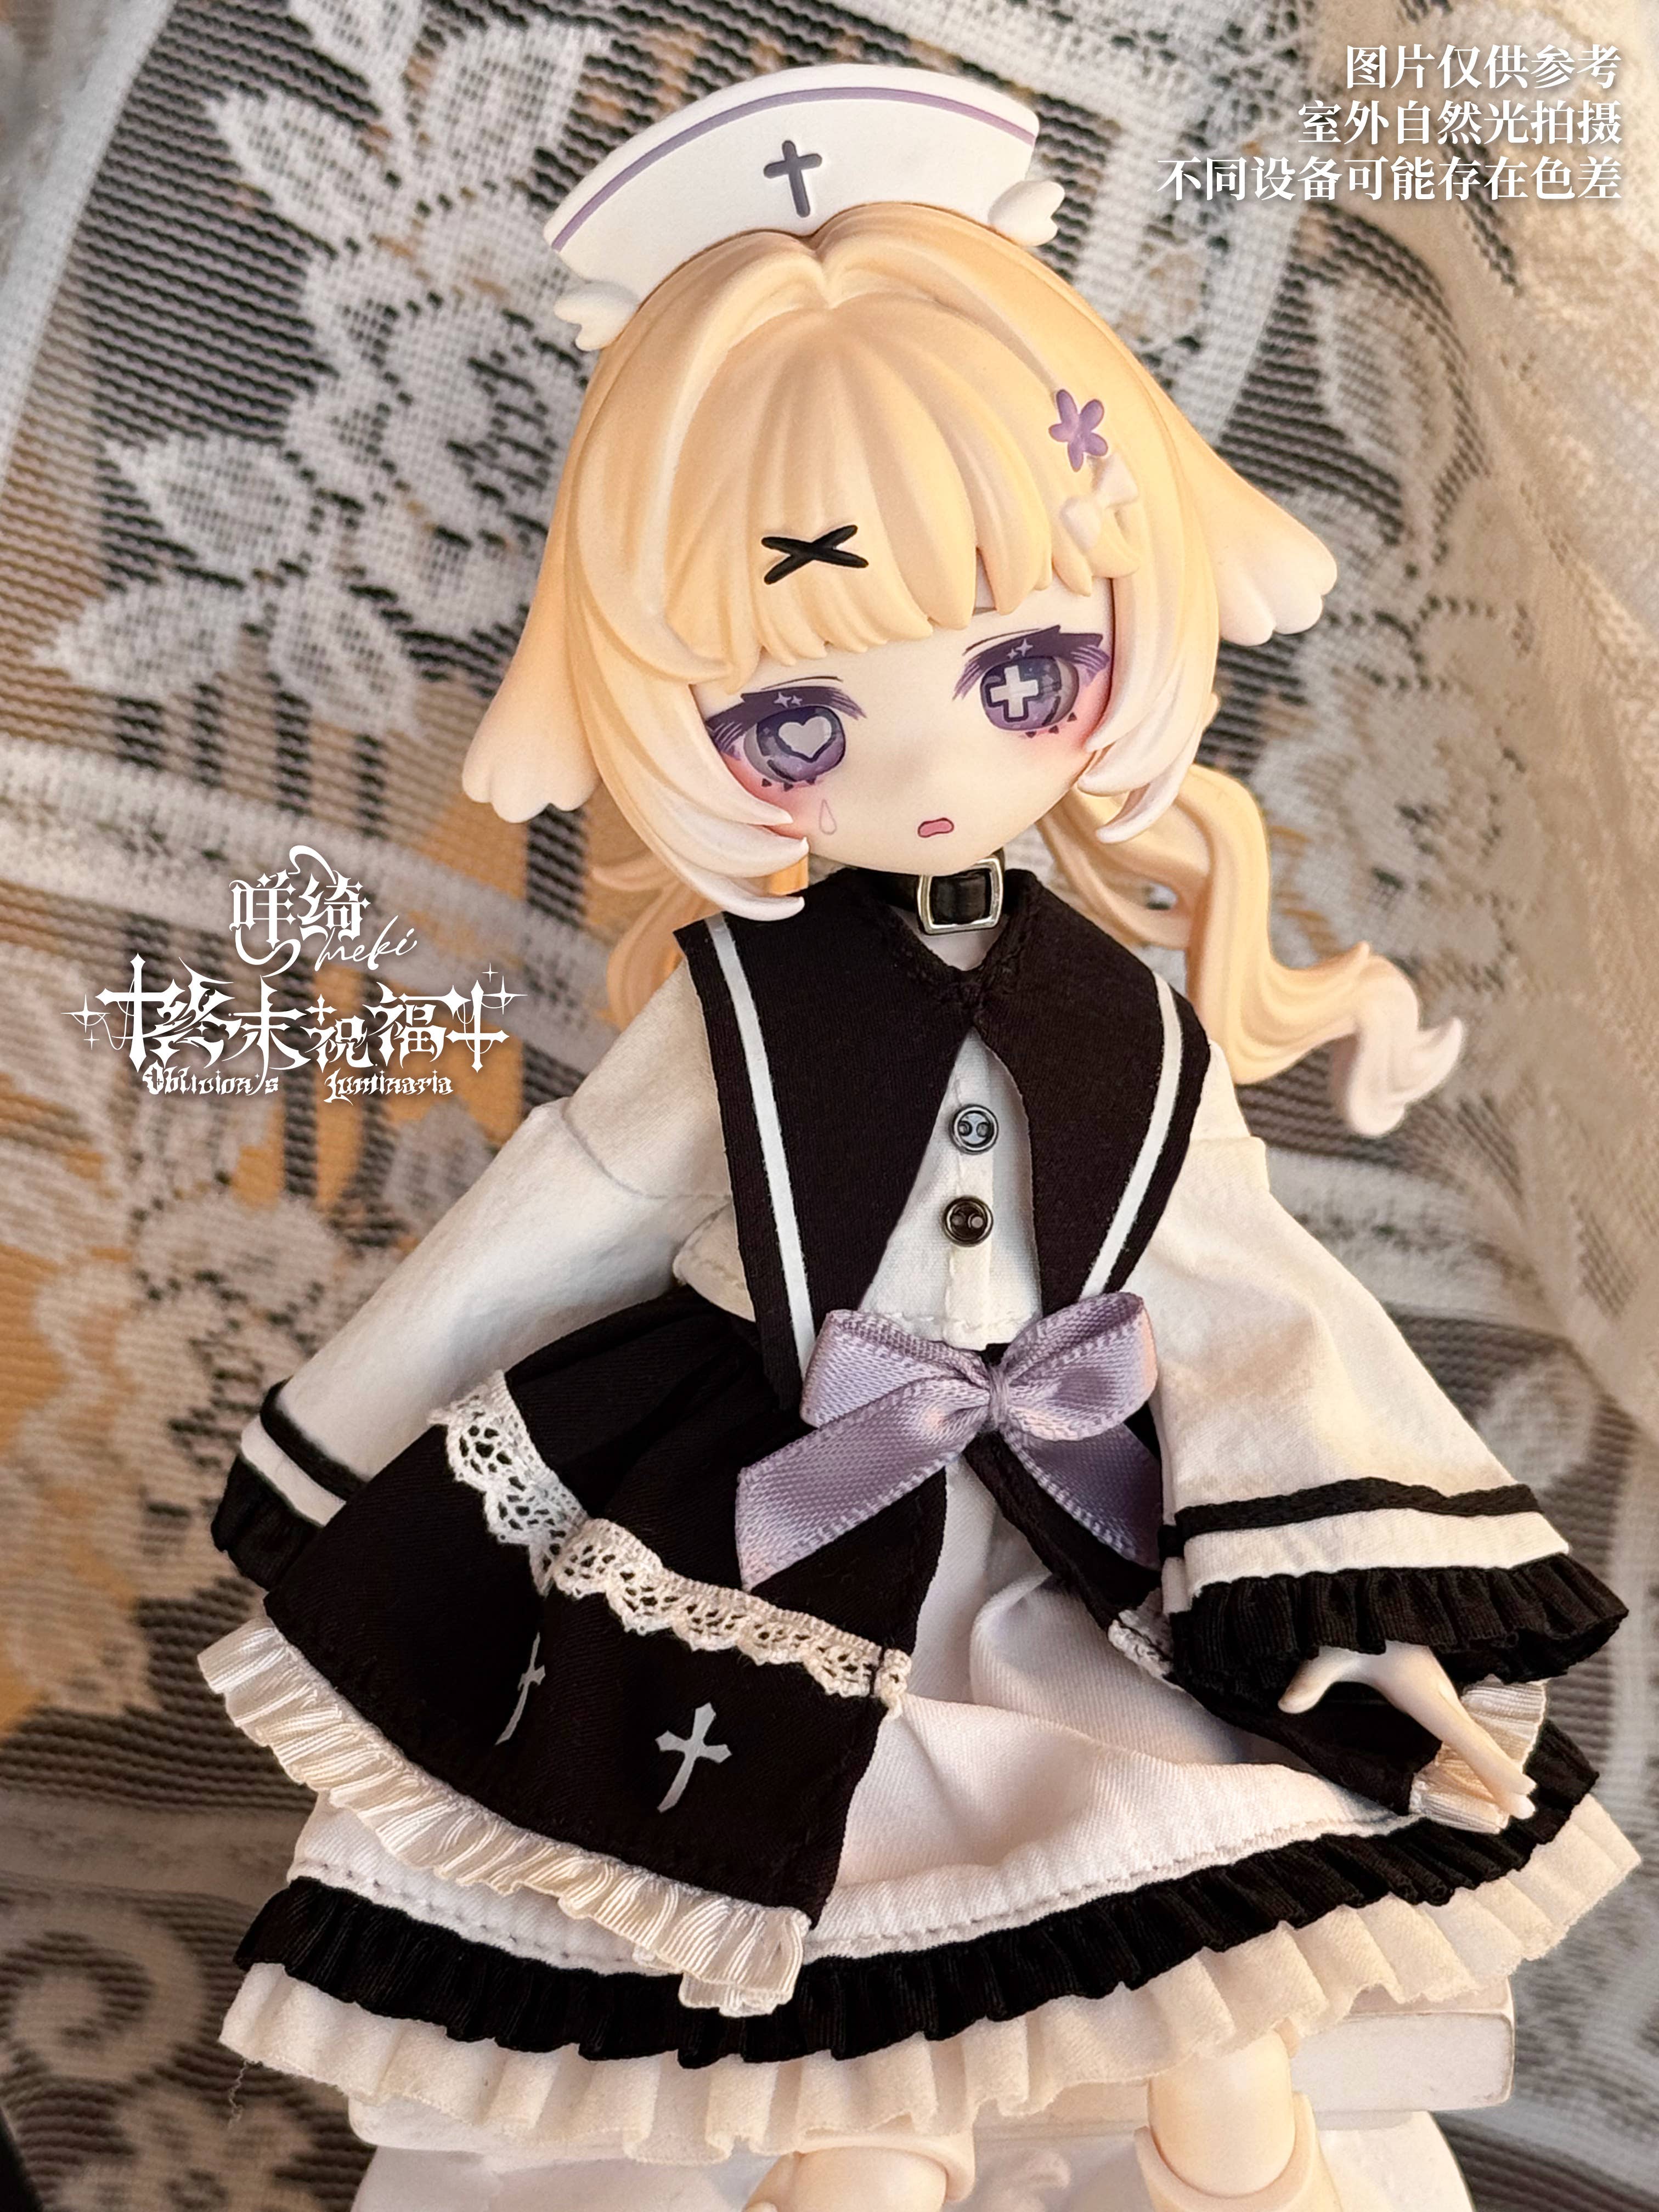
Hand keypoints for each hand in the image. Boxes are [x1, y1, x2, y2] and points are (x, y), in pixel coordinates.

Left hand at [1279, 1640, 1534, 1820]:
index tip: (1524, 1793)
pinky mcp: (1432, 1686)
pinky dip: (1478, 1749)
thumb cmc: (1354, 1622)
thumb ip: (1311, 1680)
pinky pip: (1461, 1724)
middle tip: (1528, 1812)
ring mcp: (1440, 1689)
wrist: (1371, 1590)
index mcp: (1424, 1690)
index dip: (1493, 1767)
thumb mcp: (1330, 1651)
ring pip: (1473, 1733)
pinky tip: (1483, 1763)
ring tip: (1519, 1797)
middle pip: (1477, 1741)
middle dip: (1503, 1776)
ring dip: (1494, 1763)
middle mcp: (1439, 1692)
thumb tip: (1286, 1707)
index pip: (1463, 1736)